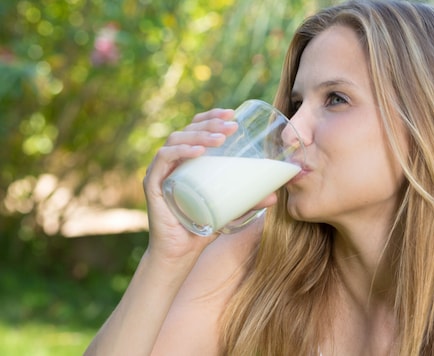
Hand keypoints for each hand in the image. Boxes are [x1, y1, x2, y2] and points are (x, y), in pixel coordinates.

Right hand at [143, 108, 238, 261]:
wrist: (181, 253)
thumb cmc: (204, 227)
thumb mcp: (231, 211)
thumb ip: (249, 202)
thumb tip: (275, 196)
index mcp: (187, 161)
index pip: (196, 128)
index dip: (212, 116)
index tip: (232, 113)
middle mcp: (172, 162)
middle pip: (188, 130)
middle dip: (211, 123)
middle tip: (232, 125)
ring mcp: (161, 171)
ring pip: (176, 140)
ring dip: (199, 134)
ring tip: (221, 138)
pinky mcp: (153, 184)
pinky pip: (163, 160)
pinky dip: (181, 151)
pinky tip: (198, 151)